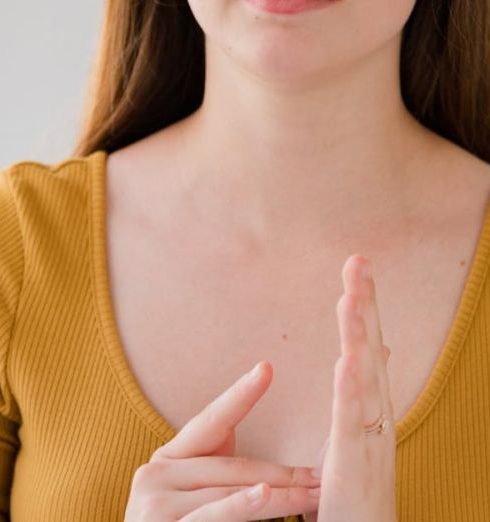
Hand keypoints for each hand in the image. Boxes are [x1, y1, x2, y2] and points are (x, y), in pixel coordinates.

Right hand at [124, 361, 321, 520]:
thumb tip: (267, 474)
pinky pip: (210, 515)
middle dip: (282, 472)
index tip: (266, 368)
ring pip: (230, 491)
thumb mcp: (198, 493)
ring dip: (280, 495)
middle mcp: (156, 472)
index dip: (240, 394)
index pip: (212, 419)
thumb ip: (218, 472)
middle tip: (322, 474)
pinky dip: (239, 505)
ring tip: (315, 491)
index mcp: (170, 456)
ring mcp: (155, 502)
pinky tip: (263, 493)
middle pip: (233, 466)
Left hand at [313, 254, 397, 521]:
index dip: (364, 306)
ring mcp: (368, 436)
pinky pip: (352, 422)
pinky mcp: (353, 464)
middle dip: (364, 303)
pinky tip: (348, 361)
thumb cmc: (359, 486)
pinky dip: (351, 390)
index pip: (367, 343)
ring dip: (358, 334)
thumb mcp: (361, 428)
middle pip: (369, 347)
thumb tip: (371, 355)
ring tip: (351, 296)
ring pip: (363, 376)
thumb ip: (364, 390)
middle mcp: (375, 412)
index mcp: (369, 402)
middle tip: (358, 260)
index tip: (357, 269)